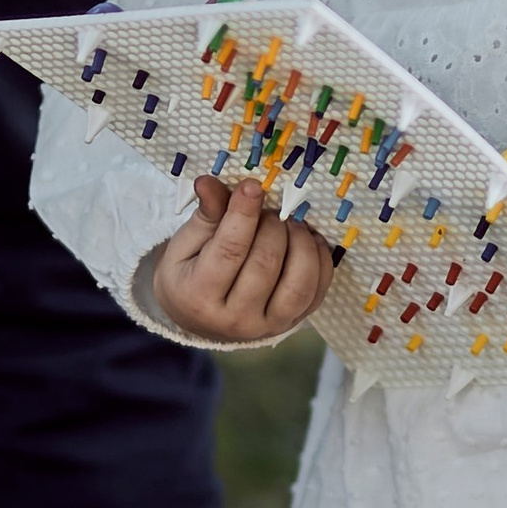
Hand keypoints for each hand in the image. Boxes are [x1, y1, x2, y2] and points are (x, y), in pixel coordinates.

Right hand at [151, 174, 338, 343]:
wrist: (200, 316)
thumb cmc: (190, 273)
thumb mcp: (187, 243)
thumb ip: (206, 214)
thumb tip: (208, 182)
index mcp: (199, 297)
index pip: (229, 251)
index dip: (244, 214)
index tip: (253, 187)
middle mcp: (235, 319)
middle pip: (266, 264)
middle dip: (272, 226)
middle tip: (269, 211)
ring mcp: (268, 325)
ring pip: (299, 283)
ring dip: (301, 242)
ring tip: (290, 224)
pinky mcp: (293, 323)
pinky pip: (318, 291)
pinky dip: (320, 259)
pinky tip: (307, 240)